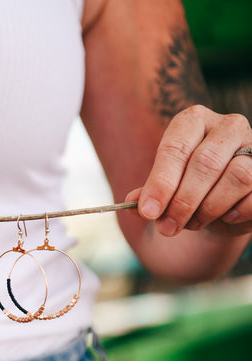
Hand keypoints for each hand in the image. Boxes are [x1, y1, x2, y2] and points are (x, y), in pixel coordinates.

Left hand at [127, 105, 251, 235]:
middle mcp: (227, 126)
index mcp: (193, 121)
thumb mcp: (164, 187)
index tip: (147, 212)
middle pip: (206, 163)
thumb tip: (135, 204)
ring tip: (192, 223)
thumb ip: (149, 193)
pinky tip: (223, 217)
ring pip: (237, 176)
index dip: (161, 183)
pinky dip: (236, 212)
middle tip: (167, 227)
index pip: (175, 149)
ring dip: (209, 208)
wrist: (220, 201)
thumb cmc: (186, 186)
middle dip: (183, 201)